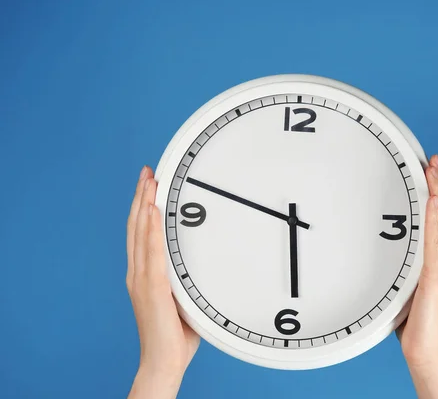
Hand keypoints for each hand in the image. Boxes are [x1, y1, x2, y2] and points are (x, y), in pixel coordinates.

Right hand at [126, 166, 199, 398]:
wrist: (164, 360)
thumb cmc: (177, 333)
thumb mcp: (185, 297)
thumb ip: (187, 278)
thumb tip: (206, 262)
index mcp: (145, 274)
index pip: (141, 233)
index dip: (142, 208)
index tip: (149, 186)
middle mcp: (138, 272)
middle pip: (136, 226)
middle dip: (140, 197)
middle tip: (147, 171)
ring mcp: (141, 278)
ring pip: (139, 233)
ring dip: (143, 205)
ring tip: (148, 181)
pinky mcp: (149, 286)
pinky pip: (149, 251)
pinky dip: (148, 229)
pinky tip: (150, 210)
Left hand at [397, 155, 437, 397]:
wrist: (427, 351)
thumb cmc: (418, 322)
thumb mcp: (415, 285)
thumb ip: (413, 265)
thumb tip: (396, 249)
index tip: (435, 171)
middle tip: (434, 159)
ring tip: (432, 169)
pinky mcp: (436, 278)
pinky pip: (435, 241)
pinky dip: (434, 218)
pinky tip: (431, 199)